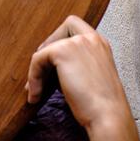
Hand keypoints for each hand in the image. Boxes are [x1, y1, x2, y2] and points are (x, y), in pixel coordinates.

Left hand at [26, 15, 139, 140]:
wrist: (106, 115)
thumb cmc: (97, 104)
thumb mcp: (87, 76)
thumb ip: (71, 65)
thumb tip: (42, 68)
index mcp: (99, 43)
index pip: (74, 25)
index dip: (59, 38)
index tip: (51, 60)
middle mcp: (91, 38)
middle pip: (61, 29)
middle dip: (47, 48)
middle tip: (40, 72)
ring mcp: (77, 42)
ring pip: (46, 49)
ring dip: (37, 70)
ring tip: (36, 90)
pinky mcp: (63, 51)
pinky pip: (37, 60)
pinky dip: (33, 77)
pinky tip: (36, 95)